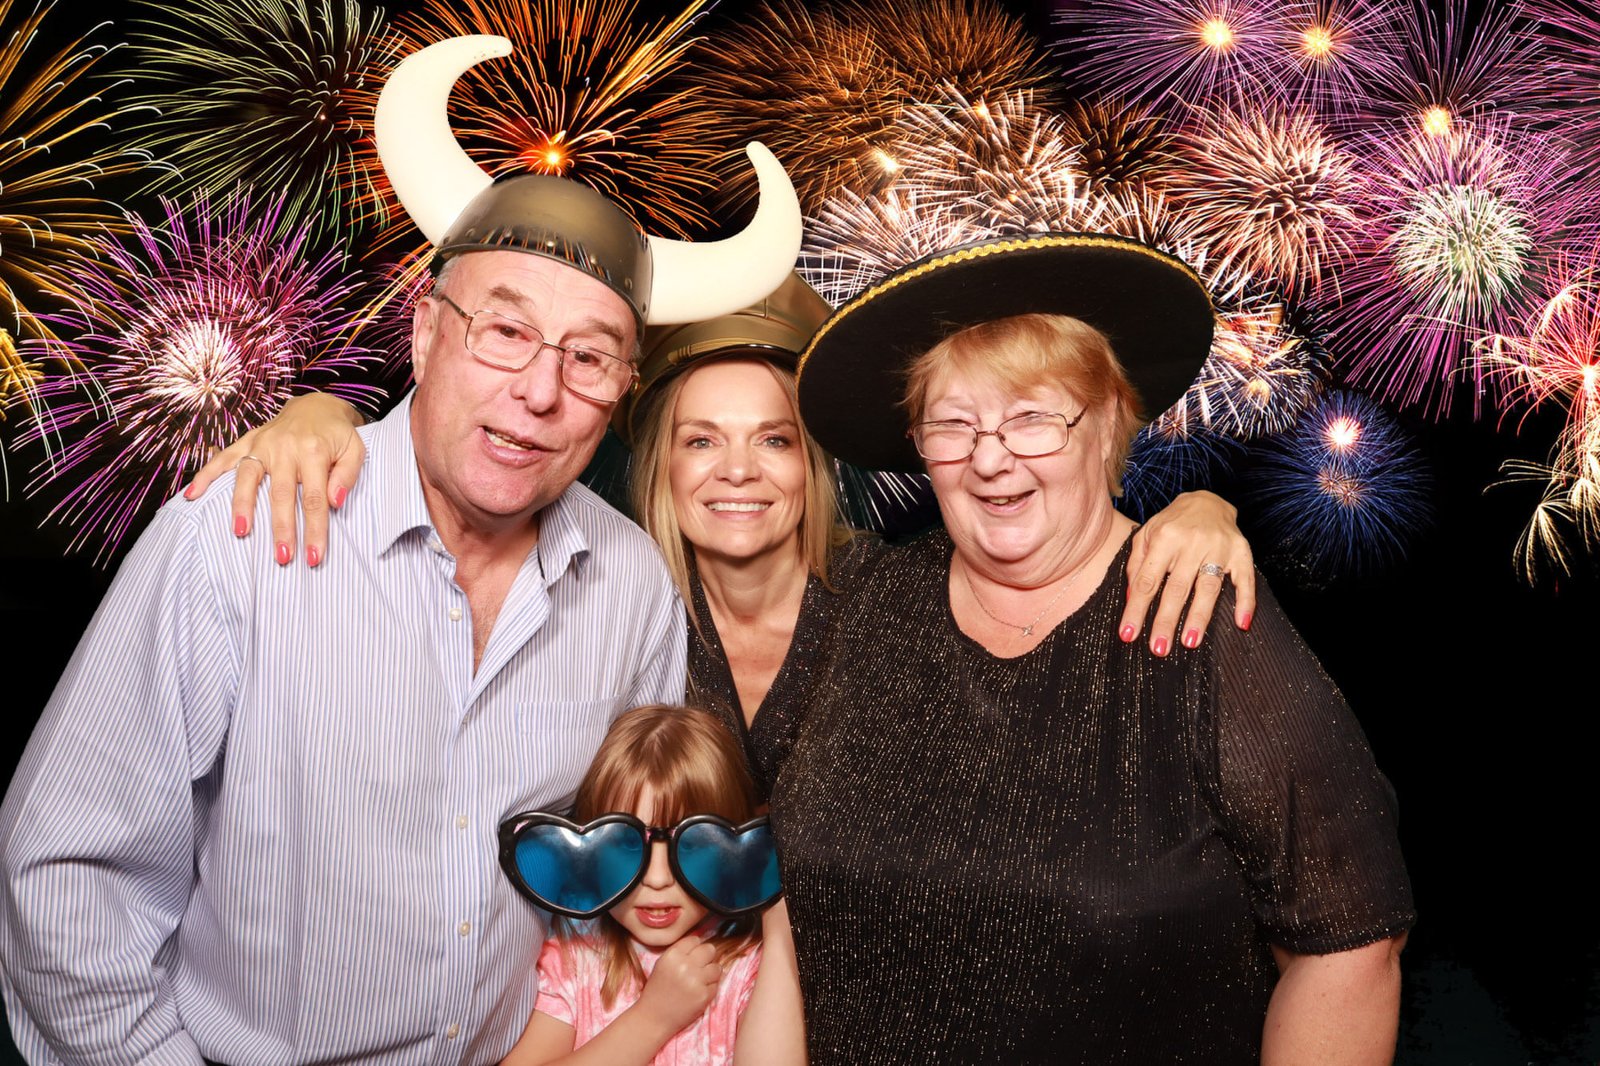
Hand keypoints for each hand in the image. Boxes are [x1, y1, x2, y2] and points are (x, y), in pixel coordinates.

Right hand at [184, 393, 366, 566]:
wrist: (317, 406)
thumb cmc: (337, 436)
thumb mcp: (356, 450)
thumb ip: (347, 475)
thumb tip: (335, 502)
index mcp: (314, 451)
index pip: (314, 498)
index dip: (314, 529)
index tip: (313, 556)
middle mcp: (284, 447)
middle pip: (281, 494)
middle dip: (281, 528)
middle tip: (282, 557)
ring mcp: (262, 444)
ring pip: (248, 478)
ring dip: (242, 506)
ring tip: (240, 532)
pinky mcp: (247, 442)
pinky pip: (223, 459)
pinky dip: (206, 476)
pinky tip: (192, 495)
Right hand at [633, 936, 720, 1036]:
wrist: (653, 1018)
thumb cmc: (657, 991)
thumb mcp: (662, 965)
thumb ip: (680, 952)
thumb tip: (700, 942)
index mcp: (672, 955)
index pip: (695, 940)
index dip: (695, 948)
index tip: (693, 957)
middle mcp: (685, 965)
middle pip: (709, 950)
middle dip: (707, 958)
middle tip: (700, 968)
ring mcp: (696, 981)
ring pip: (717, 967)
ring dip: (711, 974)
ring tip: (700, 981)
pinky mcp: (704, 995)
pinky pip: (716, 985)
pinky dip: (710, 988)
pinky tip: (698, 993)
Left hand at [1120, 490, 1256, 655]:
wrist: (1207, 500)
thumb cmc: (1172, 524)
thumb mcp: (1146, 536)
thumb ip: (1136, 565)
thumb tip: (1130, 599)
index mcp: (1165, 538)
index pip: (1147, 581)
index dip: (1137, 609)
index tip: (1128, 634)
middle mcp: (1192, 542)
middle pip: (1177, 588)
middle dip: (1166, 620)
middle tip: (1159, 649)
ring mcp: (1219, 547)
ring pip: (1208, 587)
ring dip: (1199, 617)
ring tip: (1190, 643)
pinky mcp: (1242, 551)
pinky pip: (1246, 579)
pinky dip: (1246, 602)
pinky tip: (1242, 623)